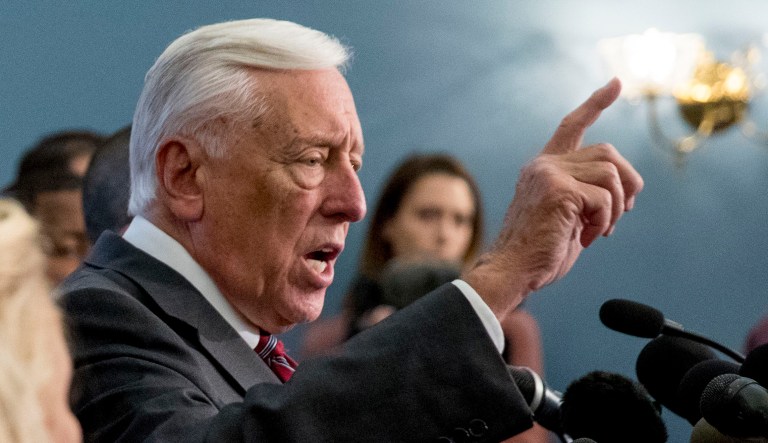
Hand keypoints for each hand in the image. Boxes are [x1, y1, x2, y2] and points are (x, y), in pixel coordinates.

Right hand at [463, 78, 643, 318]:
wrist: (513, 272)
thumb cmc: (540, 252)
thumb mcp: (566, 216)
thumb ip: (586, 194)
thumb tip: (627, 191)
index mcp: (544, 167)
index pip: (572, 125)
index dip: (596, 104)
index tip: (615, 83)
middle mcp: (544, 164)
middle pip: (609, 153)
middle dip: (627, 183)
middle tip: (623, 213)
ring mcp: (549, 174)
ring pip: (611, 174)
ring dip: (616, 208)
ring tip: (600, 231)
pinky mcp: (559, 190)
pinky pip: (605, 199)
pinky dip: (606, 222)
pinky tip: (590, 238)